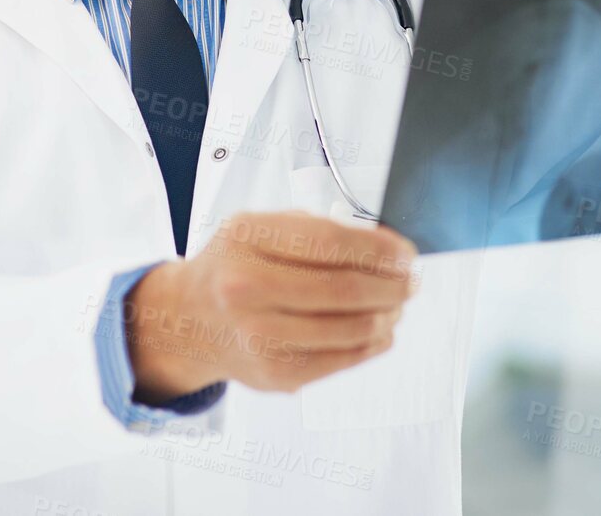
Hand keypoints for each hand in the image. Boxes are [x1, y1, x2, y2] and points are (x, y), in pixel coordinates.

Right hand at [124, 211, 418, 399]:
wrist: (189, 319)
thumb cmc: (236, 266)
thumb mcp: (261, 228)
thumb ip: (317, 231)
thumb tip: (385, 250)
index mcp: (247, 239)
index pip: (330, 242)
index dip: (379, 248)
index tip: (406, 253)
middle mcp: (246, 288)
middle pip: (344, 289)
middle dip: (391, 285)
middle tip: (410, 281)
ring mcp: (259, 335)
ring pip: (349, 328)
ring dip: (387, 315)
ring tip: (397, 305)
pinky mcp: (275, 372)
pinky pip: (341, 360)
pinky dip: (371, 345)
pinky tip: (380, 331)